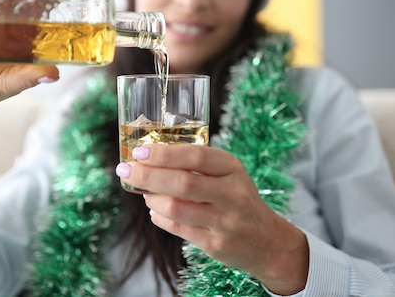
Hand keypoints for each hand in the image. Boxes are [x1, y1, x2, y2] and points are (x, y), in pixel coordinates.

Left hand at [116, 144, 308, 294]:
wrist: (268, 241)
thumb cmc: (239, 199)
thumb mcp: (229, 175)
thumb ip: (198, 165)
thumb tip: (151, 157)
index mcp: (233, 169)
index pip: (197, 156)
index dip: (165, 153)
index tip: (139, 151)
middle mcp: (232, 194)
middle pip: (183, 182)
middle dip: (148, 175)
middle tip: (126, 170)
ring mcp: (225, 221)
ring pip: (177, 208)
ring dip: (152, 198)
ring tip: (145, 193)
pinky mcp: (216, 244)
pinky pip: (179, 228)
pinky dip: (160, 218)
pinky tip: (155, 211)